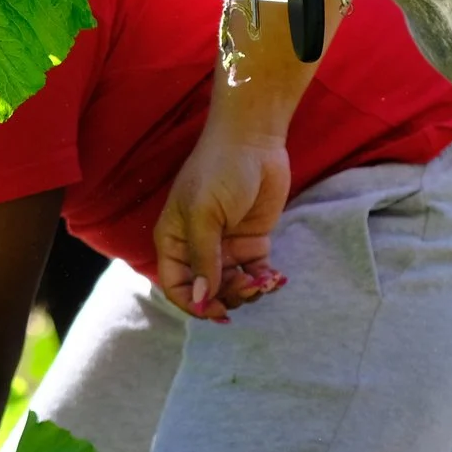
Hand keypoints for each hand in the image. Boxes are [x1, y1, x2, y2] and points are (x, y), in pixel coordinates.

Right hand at [154, 124, 291, 321]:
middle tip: (250, 286)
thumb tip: (199, 300)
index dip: (194, 303)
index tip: (217, 310)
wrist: (254, 140)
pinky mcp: (252, 242)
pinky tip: (276, 278)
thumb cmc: (219, 170)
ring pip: (233, 287)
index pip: (176, 286)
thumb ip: (203, 259)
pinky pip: (256, 274)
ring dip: (249, 291)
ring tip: (266, 280)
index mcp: (175, 240)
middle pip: (207, 291)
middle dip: (228, 297)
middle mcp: (198, 248)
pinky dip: (265, 282)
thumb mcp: (205, 214)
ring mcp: (226, 246)